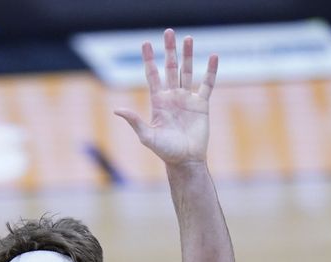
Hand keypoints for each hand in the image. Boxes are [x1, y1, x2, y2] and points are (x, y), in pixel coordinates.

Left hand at [115, 29, 217, 164]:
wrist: (185, 160)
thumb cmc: (165, 151)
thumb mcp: (147, 136)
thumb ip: (134, 121)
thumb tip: (117, 110)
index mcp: (158, 102)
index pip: (152, 75)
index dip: (149, 59)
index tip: (145, 43)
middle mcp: (172, 97)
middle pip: (170, 68)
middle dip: (169, 51)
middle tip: (168, 33)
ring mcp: (187, 99)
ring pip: (187, 71)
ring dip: (188, 55)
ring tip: (188, 38)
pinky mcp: (201, 105)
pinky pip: (207, 84)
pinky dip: (210, 71)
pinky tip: (213, 57)